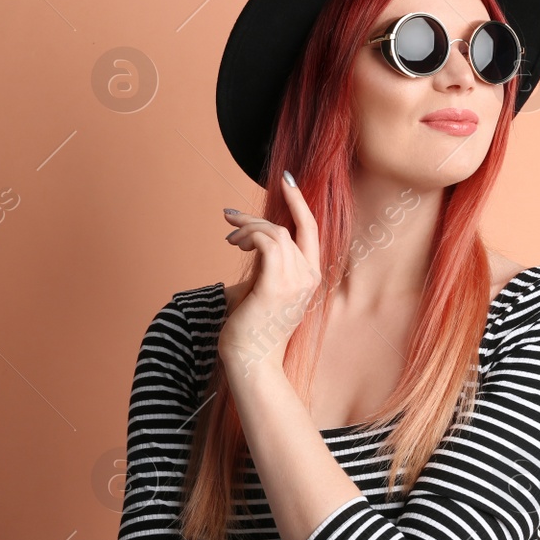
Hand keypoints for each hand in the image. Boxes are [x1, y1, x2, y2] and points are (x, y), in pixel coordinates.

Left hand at [217, 170, 321, 371]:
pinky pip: (265, 243)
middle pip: (289, 227)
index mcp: (310, 276)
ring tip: (229, 238)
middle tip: (228, 215)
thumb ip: (264, 264)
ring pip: (275, 233)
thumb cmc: (252, 327)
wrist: (250, 360)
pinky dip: (247, 236)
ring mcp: (295, 282)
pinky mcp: (275, 286)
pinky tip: (233, 244)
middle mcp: (308, 276)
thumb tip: (248, 240)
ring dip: (247, 228)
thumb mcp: (262, 287)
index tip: (287, 180)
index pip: (311, 229)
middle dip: (256, 216)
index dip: (300, 202)